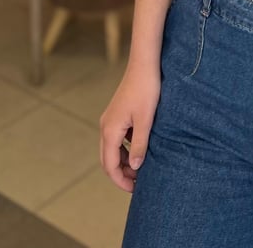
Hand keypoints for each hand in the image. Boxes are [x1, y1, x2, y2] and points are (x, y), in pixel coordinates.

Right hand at [99, 62, 160, 191]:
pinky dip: (125, 149)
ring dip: (123, 161)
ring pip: (111, 149)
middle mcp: (105, 126)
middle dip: (120, 173)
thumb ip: (139, 144)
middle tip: (138, 183)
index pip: (110, 165)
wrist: (144, 64)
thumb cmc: (146, 89)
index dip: (120, 180)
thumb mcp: (146, 120)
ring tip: (140, 169)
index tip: (135, 189)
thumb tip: (134, 167)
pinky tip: (139, 149)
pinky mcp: (117, 114)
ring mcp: (110, 119)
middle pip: (107, 159)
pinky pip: (117, 138)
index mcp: (110, 130)